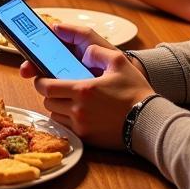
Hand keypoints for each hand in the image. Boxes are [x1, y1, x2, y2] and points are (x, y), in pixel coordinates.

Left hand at [20, 24, 153, 147]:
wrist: (149, 122)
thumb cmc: (135, 92)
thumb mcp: (120, 63)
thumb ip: (98, 51)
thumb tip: (84, 50)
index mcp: (83, 90)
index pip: (46, 87)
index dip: (40, 81)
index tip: (42, 77)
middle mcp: (78, 109)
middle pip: (47, 101)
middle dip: (48, 93)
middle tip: (57, 87)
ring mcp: (81, 126)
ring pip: (54, 115)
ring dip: (56, 107)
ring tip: (68, 99)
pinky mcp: (86, 138)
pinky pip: (65, 128)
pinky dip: (66, 120)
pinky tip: (77, 113)